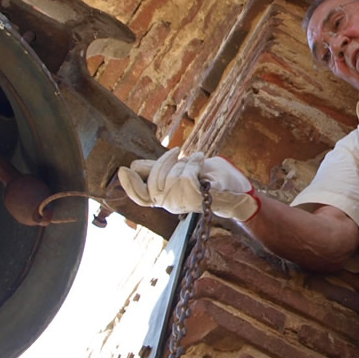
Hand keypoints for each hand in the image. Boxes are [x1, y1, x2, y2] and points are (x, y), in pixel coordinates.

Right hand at [116, 149, 260, 219]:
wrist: (235, 189)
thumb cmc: (207, 178)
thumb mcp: (180, 171)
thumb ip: (158, 170)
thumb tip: (133, 166)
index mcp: (164, 199)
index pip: (140, 197)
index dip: (129, 185)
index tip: (122, 170)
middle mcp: (171, 205)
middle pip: (154, 181)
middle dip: (165, 161)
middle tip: (178, 152)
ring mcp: (183, 203)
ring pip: (172, 176)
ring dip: (185, 161)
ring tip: (197, 159)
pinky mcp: (196, 198)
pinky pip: (186, 175)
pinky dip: (194, 162)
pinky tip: (201, 160)